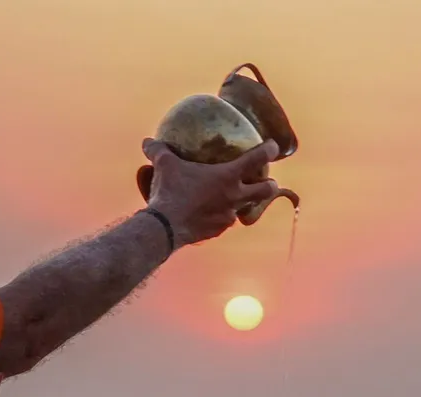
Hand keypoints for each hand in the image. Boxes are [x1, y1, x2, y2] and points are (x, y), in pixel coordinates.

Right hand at [137, 138, 280, 245]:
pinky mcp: (218, 231)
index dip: (269, 150)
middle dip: (270, 185)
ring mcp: (227, 216)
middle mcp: (234, 196)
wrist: (165, 227)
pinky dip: (221, 217)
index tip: (273, 147)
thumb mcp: (164, 166)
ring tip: (234, 200)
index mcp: (227, 176)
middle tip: (267, 181)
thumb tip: (147, 141)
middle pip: (266, 191)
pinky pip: (225, 223)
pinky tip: (211, 215)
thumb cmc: (170, 191)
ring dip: (243, 204)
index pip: (257, 159)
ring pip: (245, 209)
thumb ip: (158, 151)